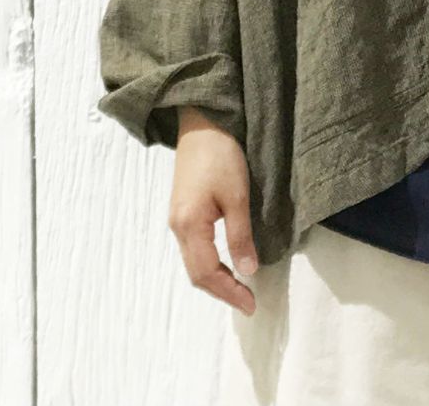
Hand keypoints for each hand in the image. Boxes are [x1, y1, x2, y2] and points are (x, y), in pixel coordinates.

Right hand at [168, 106, 258, 315]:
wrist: (202, 123)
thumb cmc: (221, 155)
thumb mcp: (237, 195)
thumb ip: (240, 234)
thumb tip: (248, 270)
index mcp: (190, 225)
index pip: (208, 272)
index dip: (229, 292)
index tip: (251, 304)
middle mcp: (178, 227)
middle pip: (196, 273)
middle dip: (221, 291)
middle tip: (248, 301)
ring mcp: (177, 219)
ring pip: (193, 262)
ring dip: (215, 279)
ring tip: (240, 288)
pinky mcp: (183, 211)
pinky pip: (193, 249)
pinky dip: (210, 263)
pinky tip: (226, 263)